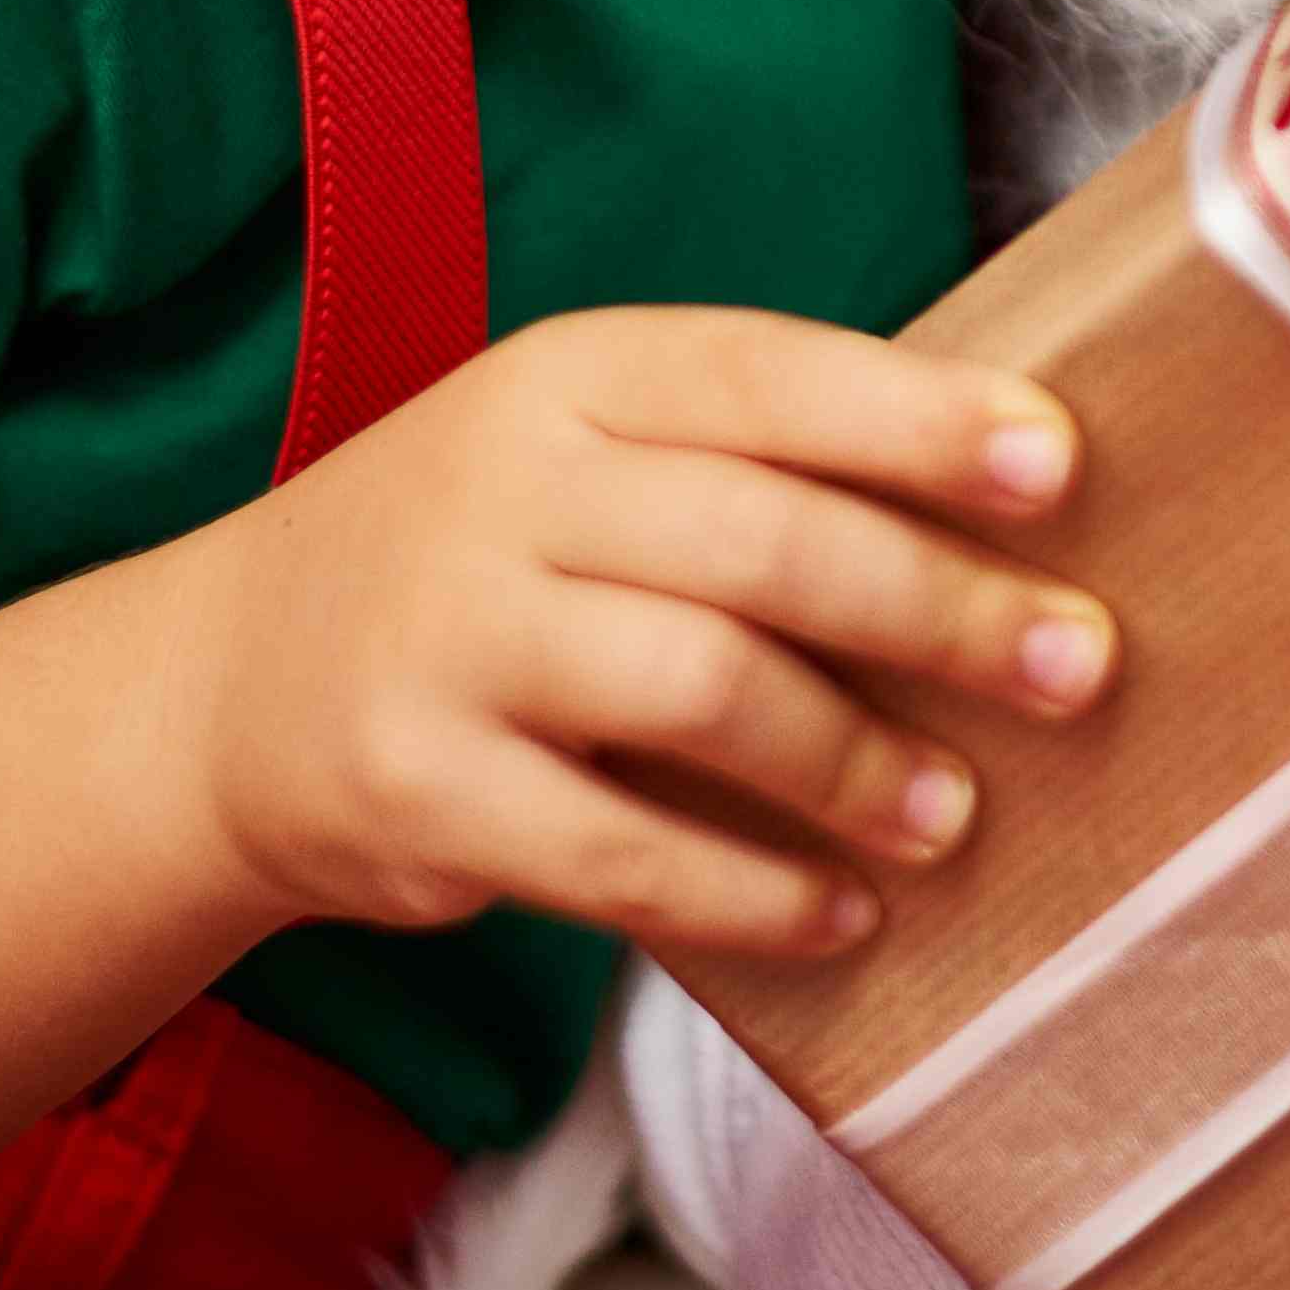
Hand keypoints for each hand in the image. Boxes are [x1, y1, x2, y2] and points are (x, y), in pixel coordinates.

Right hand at [150, 307, 1112, 961]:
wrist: (217, 692)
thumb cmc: (478, 564)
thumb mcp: (576, 456)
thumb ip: (747, 469)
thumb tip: (1004, 531)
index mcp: (567, 378)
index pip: (767, 374)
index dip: (921, 418)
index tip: (1061, 465)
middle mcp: (500, 489)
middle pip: (761, 541)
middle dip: (939, 608)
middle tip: (1072, 666)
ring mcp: (450, 639)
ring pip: (703, 692)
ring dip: (854, 763)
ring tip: (954, 813)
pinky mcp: (418, 792)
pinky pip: (622, 852)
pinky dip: (750, 892)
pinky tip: (837, 914)